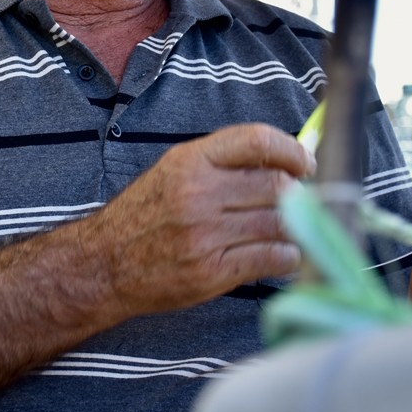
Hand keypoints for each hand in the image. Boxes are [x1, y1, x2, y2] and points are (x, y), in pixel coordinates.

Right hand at [85, 123, 312, 317]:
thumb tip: (285, 162)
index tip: (306, 164)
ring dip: (298, 227)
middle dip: (299, 194)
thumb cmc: (145, 215)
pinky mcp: (211, 272)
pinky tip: (283, 255)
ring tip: (294, 230)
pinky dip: (288, 257)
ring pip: (280, 223)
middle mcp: (198, 194)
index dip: (292, 150)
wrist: (105, 263)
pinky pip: (272, 258)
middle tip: (302, 202)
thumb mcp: (175, 172)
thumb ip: (223, 163)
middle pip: (276, 184)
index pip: (257, 140)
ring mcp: (205, 234)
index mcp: (191, 161)